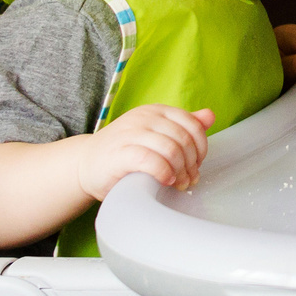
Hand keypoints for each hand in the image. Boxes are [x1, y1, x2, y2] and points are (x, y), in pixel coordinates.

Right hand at [74, 103, 211, 196]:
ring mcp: (130, 133)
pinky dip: (164, 172)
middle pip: (184, 139)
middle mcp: (144, 117)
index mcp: (156, 111)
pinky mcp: (119, 153)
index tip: (197, 165)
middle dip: (192, 163)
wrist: (85, 166)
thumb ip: (181, 126)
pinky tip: (165, 181)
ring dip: (180, 171)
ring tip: (178, 184)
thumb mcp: (155, 135)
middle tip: (189, 180)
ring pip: (171, 149)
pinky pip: (151, 160)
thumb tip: (210, 115)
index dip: (201, 147)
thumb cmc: (123, 153)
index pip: (192, 124)